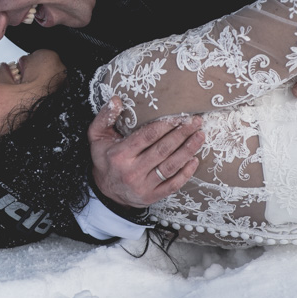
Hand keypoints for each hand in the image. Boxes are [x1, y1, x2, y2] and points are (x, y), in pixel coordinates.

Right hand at [88, 97, 204, 208]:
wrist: (106, 192)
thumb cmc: (104, 159)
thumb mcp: (96, 136)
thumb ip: (105, 117)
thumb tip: (116, 100)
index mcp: (119, 155)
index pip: (147, 137)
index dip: (165, 125)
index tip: (179, 116)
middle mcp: (132, 171)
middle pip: (162, 150)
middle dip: (182, 134)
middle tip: (195, 122)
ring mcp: (143, 186)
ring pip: (170, 166)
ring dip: (188, 150)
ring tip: (200, 137)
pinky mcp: (152, 197)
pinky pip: (173, 185)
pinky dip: (186, 173)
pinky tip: (194, 160)